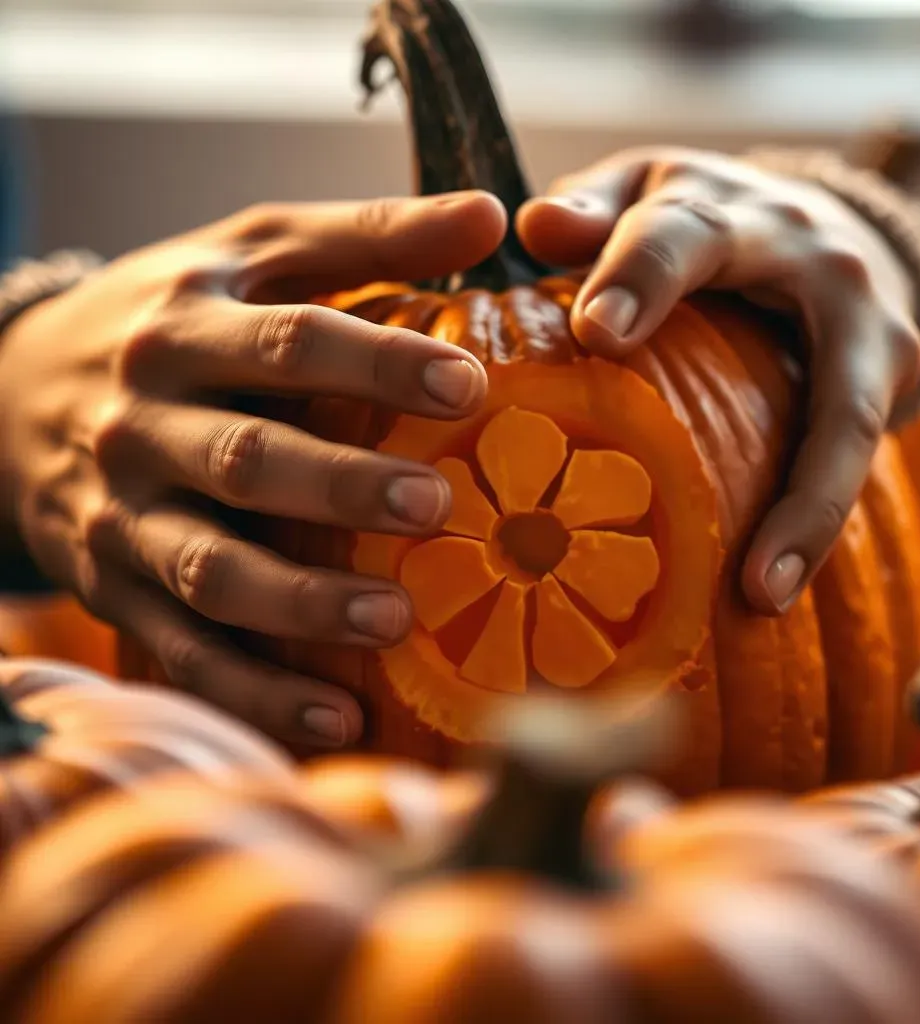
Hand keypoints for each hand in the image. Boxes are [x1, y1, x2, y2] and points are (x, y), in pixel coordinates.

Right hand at [0, 192, 505, 747]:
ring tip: (392, 620)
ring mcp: (121, 514)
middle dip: (341, 486)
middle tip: (436, 504)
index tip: (468, 385)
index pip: (290, 342)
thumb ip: (365, 235)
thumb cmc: (167, 319)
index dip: (378, 362)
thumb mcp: (248, 255)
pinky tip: (335, 717)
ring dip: (300, 602)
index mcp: (182, 329)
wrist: (9, 390)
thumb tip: (490, 214)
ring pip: (211, 567)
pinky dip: (254, 690)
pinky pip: (183, 649)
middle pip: (248, 458)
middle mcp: (142, 423)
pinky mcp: (111, 586)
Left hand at [517, 148, 919, 614]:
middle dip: (793, 464)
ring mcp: (873, 333)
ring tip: (764, 592)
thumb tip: (535, 224)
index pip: (686, 238)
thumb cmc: (701, 221)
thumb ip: (594, 212)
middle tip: (741, 556)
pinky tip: (768, 588)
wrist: (822, 226)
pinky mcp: (891, 380)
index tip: (596, 333)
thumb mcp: (645, 194)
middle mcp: (824, 270)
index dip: (641, 280)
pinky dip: (813, 525)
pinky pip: (854, 458)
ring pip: (854, 428)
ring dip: (813, 516)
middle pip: (823, 369)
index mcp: (733, 216)